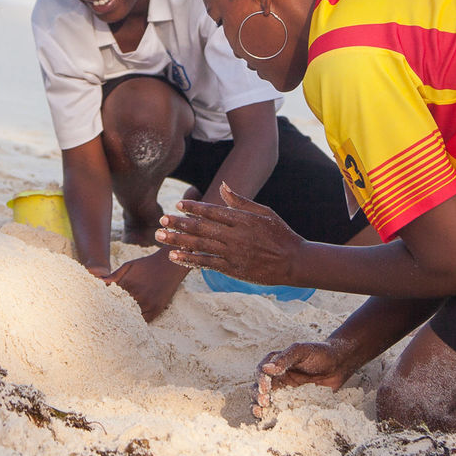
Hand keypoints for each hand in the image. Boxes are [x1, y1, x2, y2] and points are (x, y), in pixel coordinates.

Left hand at [105, 249, 191, 321]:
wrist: (170, 264)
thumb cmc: (147, 264)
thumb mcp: (129, 266)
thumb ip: (114, 276)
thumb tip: (98, 282)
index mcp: (128, 285)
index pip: (110, 299)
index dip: (104, 303)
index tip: (96, 308)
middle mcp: (137, 296)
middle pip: (119, 310)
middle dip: (111, 313)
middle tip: (102, 320)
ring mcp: (147, 304)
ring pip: (130, 318)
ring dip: (123, 320)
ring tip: (114, 326)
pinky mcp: (156, 310)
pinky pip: (143, 321)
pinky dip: (136, 322)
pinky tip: (129, 324)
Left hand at [155, 183, 302, 285]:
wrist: (294, 262)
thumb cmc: (280, 234)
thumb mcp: (264, 212)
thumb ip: (240, 201)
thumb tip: (222, 186)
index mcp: (243, 219)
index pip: (213, 212)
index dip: (194, 208)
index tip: (178, 204)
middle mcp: (236, 236)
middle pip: (202, 228)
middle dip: (180, 223)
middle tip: (162, 220)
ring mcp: (233, 254)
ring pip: (200, 246)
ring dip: (178, 241)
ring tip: (161, 236)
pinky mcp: (233, 269)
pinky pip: (207, 263)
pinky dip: (190, 259)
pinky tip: (175, 256)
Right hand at [254, 336, 360, 417]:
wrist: (339, 365)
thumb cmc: (320, 353)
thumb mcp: (302, 351)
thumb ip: (285, 358)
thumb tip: (266, 368)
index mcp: (275, 363)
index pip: (261, 372)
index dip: (260, 381)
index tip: (265, 389)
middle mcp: (277, 378)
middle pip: (258, 388)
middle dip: (257, 396)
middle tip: (263, 402)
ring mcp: (284, 392)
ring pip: (264, 401)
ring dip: (258, 407)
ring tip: (260, 413)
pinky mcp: (292, 403)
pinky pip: (279, 410)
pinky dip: (271, 416)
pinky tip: (269, 422)